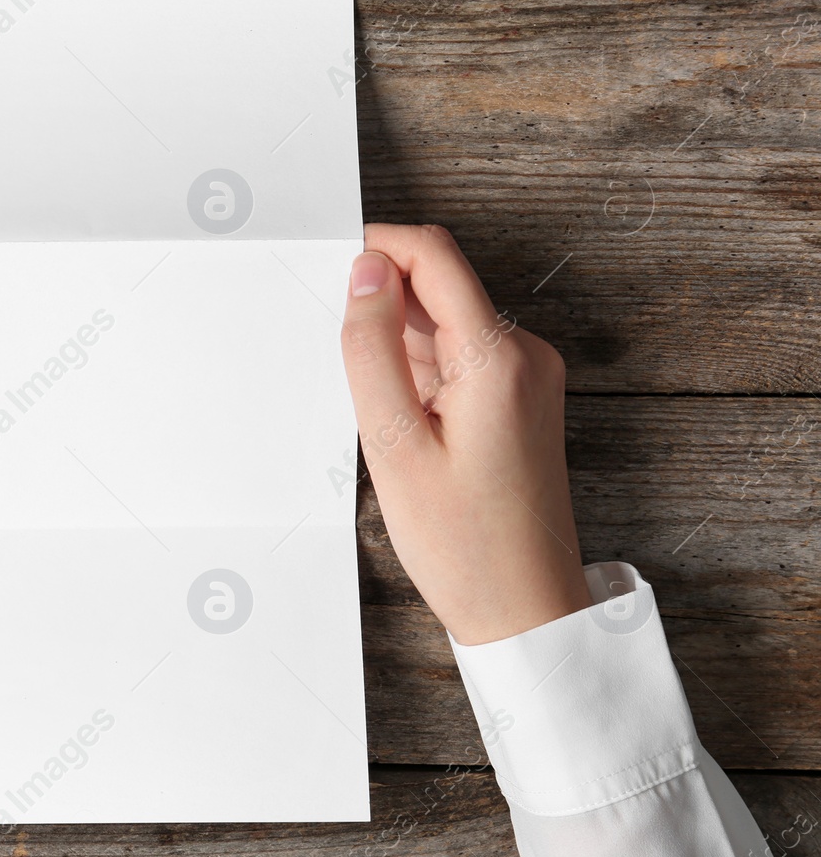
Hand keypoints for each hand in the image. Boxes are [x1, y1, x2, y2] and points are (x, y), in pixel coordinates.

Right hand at [340, 224, 590, 644]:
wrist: (525, 609)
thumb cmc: (463, 543)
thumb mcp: (393, 444)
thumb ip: (373, 348)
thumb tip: (365, 270)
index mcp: (499, 357)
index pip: (433, 256)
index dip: (376, 248)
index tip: (328, 269)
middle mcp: (525, 354)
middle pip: (439, 286)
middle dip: (382, 306)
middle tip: (344, 366)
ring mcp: (528, 376)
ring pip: (445, 323)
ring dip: (399, 345)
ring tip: (379, 417)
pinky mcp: (521, 399)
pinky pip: (460, 357)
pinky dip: (420, 372)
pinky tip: (402, 426)